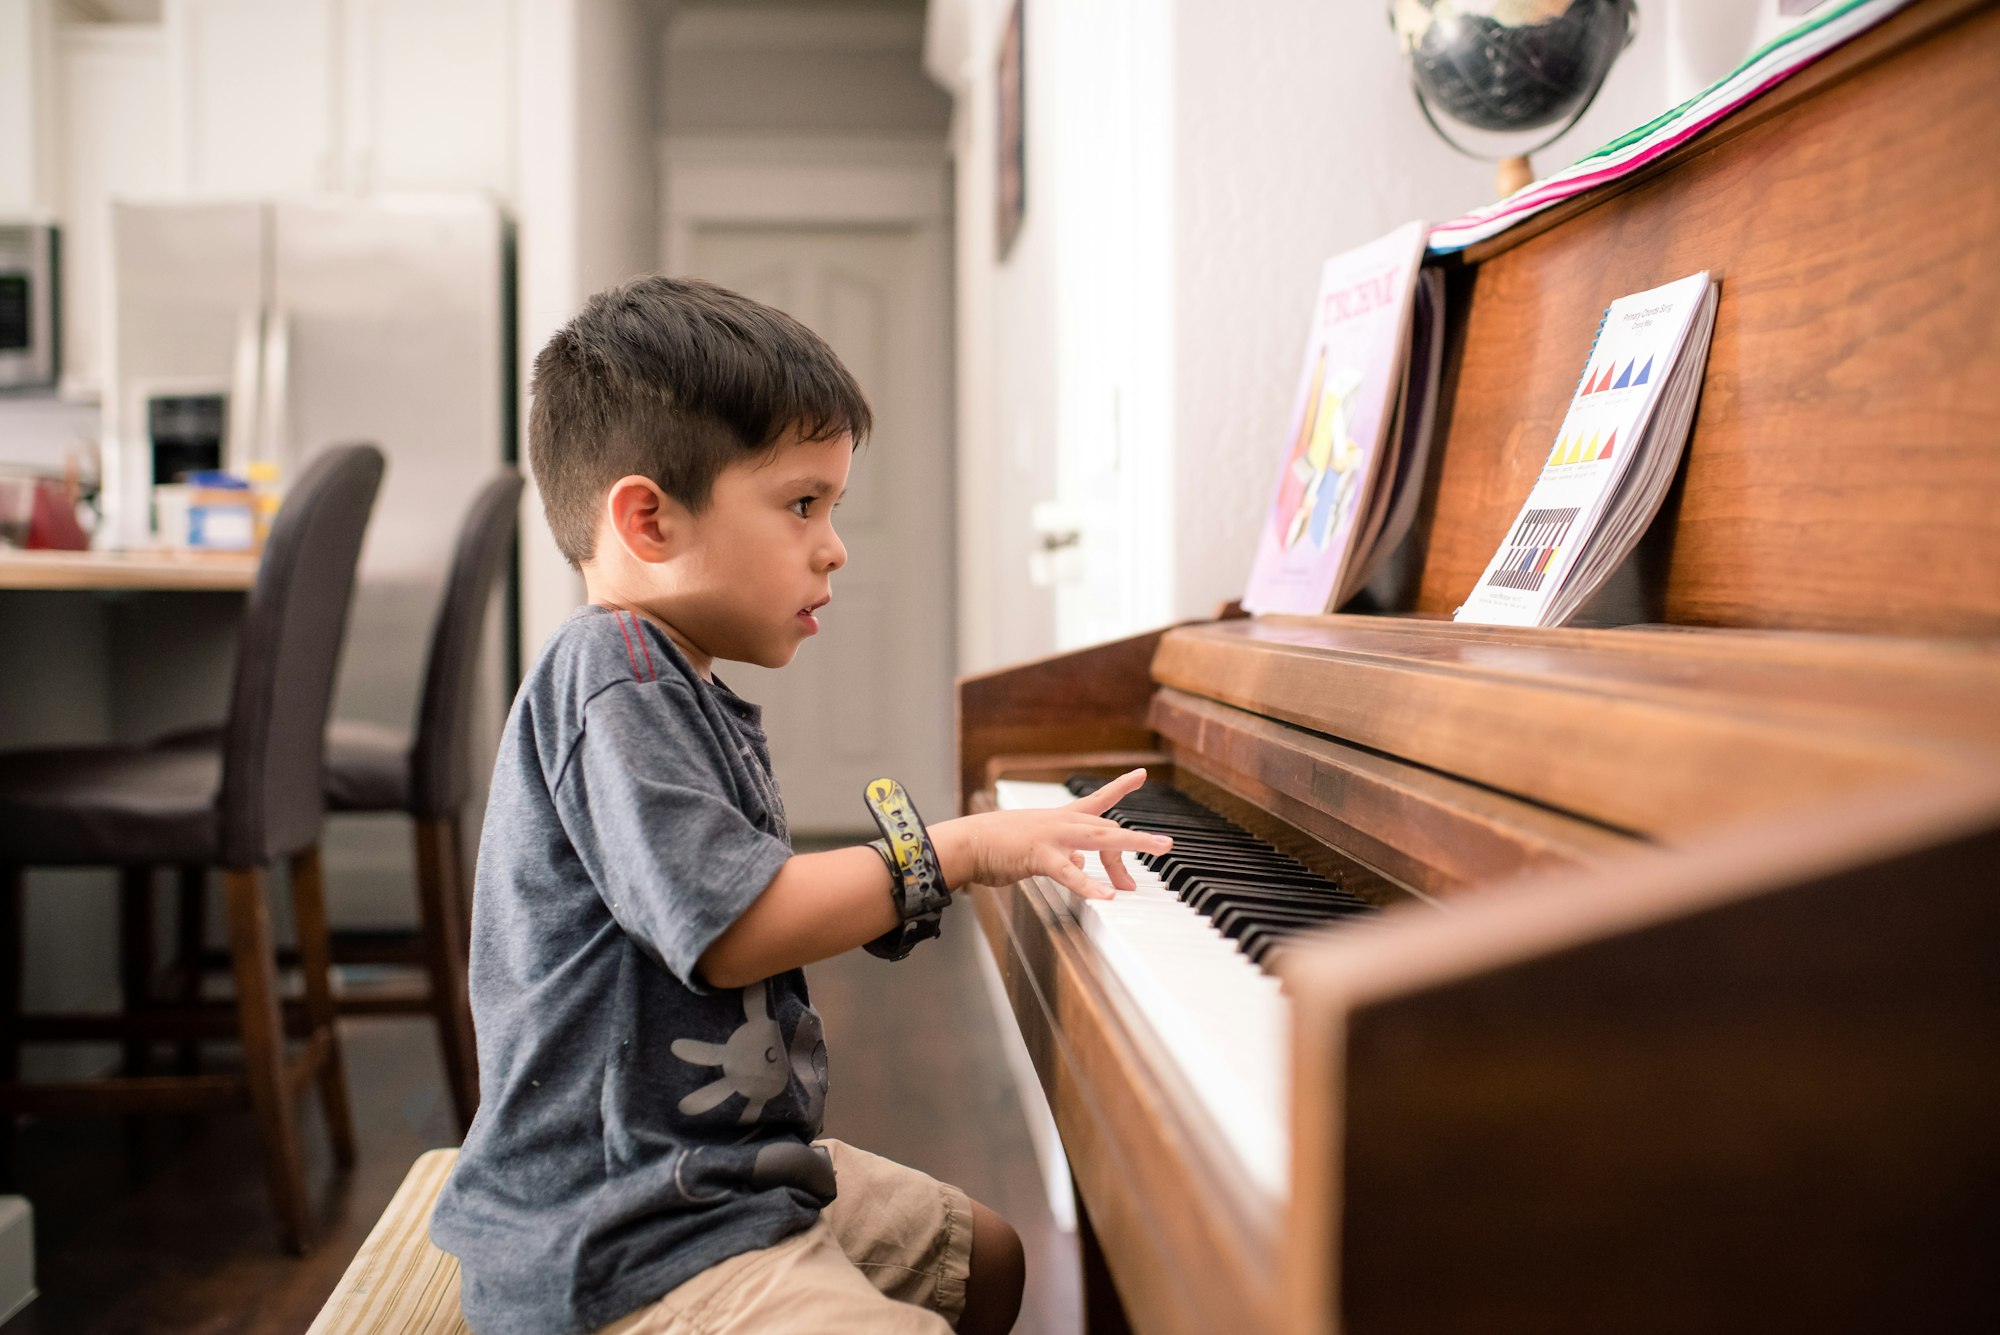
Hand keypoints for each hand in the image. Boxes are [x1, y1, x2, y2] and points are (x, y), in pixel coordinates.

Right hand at [931, 768, 1170, 898]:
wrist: (966, 843)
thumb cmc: (997, 846)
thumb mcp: (1037, 848)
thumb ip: (1062, 856)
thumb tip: (1079, 865)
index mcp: (1060, 819)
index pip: (1098, 800)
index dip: (1121, 787)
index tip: (1141, 774)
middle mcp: (1061, 823)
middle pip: (1108, 829)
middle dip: (1138, 841)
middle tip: (1163, 847)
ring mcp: (1052, 837)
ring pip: (1101, 840)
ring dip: (1132, 846)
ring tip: (1158, 850)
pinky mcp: (1039, 856)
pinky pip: (1070, 873)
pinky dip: (1090, 885)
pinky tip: (1107, 896)